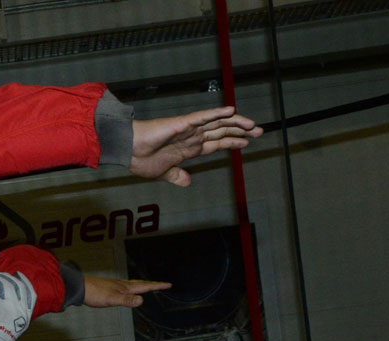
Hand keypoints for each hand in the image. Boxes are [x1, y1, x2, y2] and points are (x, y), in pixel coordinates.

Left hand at [0, 272, 35, 340]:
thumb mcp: (14, 327)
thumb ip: (15, 314)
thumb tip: (9, 301)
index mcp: (27, 316)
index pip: (32, 294)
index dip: (25, 281)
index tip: (18, 274)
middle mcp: (22, 311)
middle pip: (17, 286)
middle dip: (6, 276)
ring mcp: (11, 309)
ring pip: (5, 285)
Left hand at [82, 275, 169, 307]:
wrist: (79, 288)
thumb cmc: (94, 293)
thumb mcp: (112, 299)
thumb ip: (127, 300)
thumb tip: (142, 301)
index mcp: (125, 287)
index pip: (145, 286)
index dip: (157, 286)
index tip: (168, 284)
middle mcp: (121, 285)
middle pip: (140, 283)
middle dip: (152, 284)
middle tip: (162, 284)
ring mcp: (115, 286)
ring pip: (132, 284)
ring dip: (142, 285)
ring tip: (146, 286)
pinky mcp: (108, 288)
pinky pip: (124, 287)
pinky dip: (130, 288)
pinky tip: (125, 291)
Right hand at [129, 106, 262, 186]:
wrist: (128, 151)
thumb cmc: (142, 160)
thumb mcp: (164, 173)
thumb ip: (178, 176)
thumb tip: (188, 182)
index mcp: (190, 148)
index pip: (217, 143)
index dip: (233, 142)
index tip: (247, 142)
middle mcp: (193, 136)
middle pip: (222, 131)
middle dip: (241, 131)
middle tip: (260, 131)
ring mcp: (189, 129)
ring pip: (217, 122)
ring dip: (236, 122)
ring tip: (252, 124)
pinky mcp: (182, 123)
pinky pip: (202, 117)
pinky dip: (217, 113)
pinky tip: (230, 110)